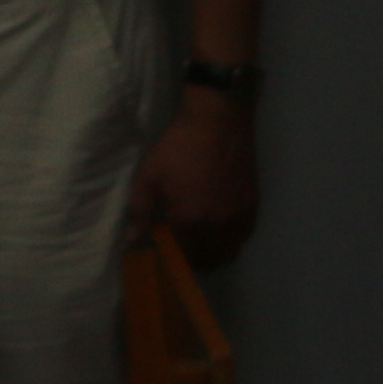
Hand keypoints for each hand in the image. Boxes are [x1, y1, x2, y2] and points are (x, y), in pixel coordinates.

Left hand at [130, 88, 260, 267]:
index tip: (165, 254)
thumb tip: (130, 240)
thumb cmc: (179, 147)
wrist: (218, 121)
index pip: (180, 256)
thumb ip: (139, 211)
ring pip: (228, 253)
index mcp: (188, 220)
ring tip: (203, 247)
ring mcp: (237, 217)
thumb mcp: (150, 176)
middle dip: (192, 262)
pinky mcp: (252, 205)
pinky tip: (223, 232)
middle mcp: (216, 226)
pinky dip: (233, 241)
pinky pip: (244, 237)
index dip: (171, 259)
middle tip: (183, 253)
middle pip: (207, 261)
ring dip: (215, 256)